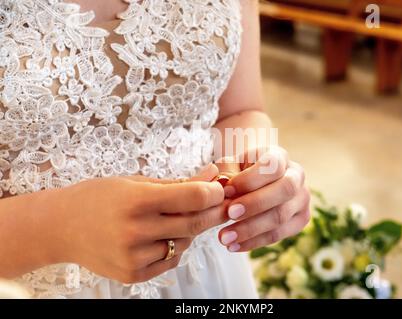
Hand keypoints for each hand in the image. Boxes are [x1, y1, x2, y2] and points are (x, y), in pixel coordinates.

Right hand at [52, 165, 225, 283]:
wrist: (60, 227)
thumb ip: (178, 182)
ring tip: (176, 217)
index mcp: (136, 201)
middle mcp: (136, 231)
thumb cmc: (99, 197)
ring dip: (191, 230)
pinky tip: (161, 235)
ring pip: (186, 243)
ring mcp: (134, 257)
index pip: (193, 198)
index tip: (219, 188)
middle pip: (195, 224)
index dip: (214, 193)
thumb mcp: (136, 182)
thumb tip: (213, 174)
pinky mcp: (132, 275)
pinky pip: (171, 260)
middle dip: (214, 212)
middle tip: (220, 204)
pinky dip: (175, 247)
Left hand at [217, 147, 310, 251]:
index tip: (226, 190)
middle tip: (228, 214)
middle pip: (284, 190)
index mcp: (280, 156)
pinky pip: (279, 235)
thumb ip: (226, 173)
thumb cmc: (239, 172)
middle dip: (255, 204)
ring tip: (224, 237)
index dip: (250, 179)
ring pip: (281, 216)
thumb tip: (222, 188)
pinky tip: (233, 245)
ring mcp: (302, 199)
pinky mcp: (301, 220)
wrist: (254, 182)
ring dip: (251, 229)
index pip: (273, 166)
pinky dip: (254, 242)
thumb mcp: (231, 165)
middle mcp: (297, 175)